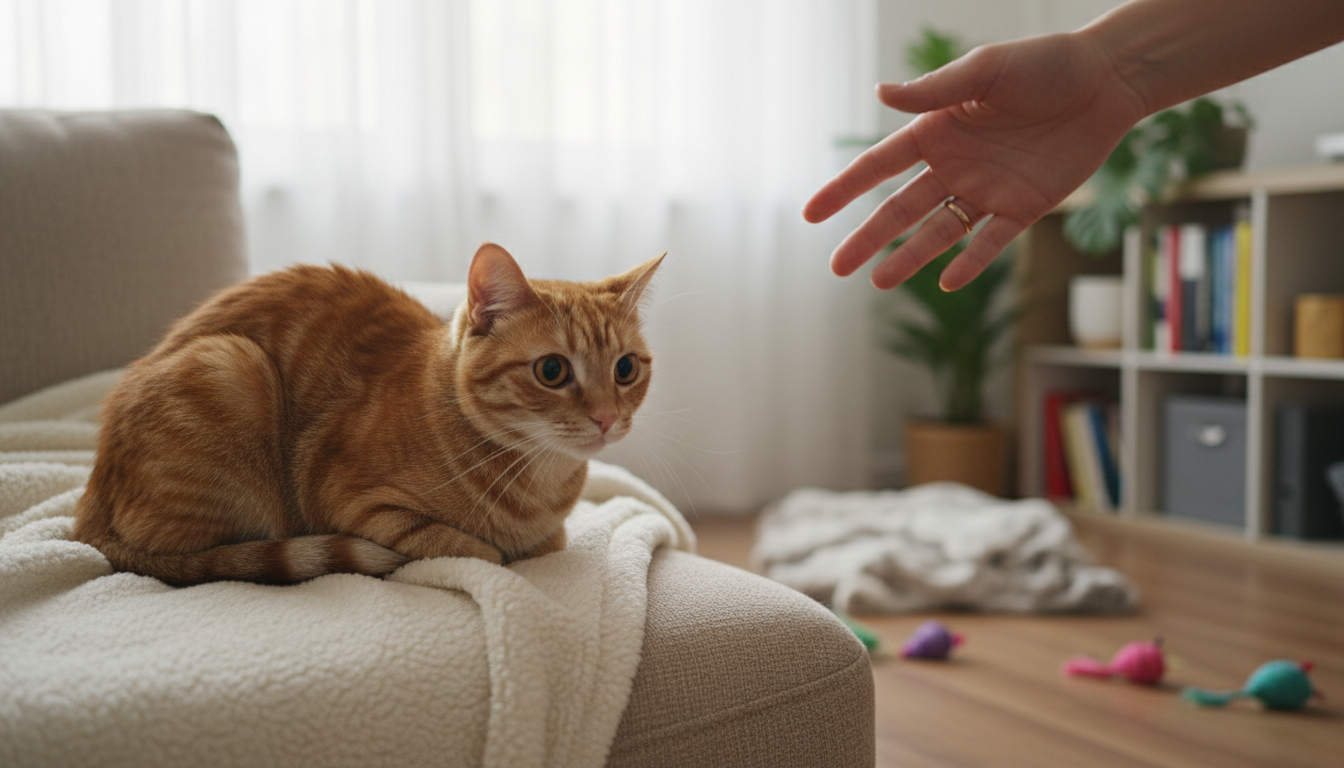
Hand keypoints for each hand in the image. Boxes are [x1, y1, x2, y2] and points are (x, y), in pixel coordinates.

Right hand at [803, 32, 1146, 289]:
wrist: (1107, 81)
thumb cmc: (1046, 64)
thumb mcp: (986, 70)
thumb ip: (934, 91)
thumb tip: (880, 94)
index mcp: (937, 130)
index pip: (879, 166)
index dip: (843, 190)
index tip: (811, 214)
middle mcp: (955, 164)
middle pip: (900, 209)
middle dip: (866, 238)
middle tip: (837, 268)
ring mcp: (987, 190)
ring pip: (938, 232)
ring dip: (909, 258)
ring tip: (878, 284)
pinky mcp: (1024, 207)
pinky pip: (992, 242)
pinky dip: (971, 262)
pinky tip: (948, 282)